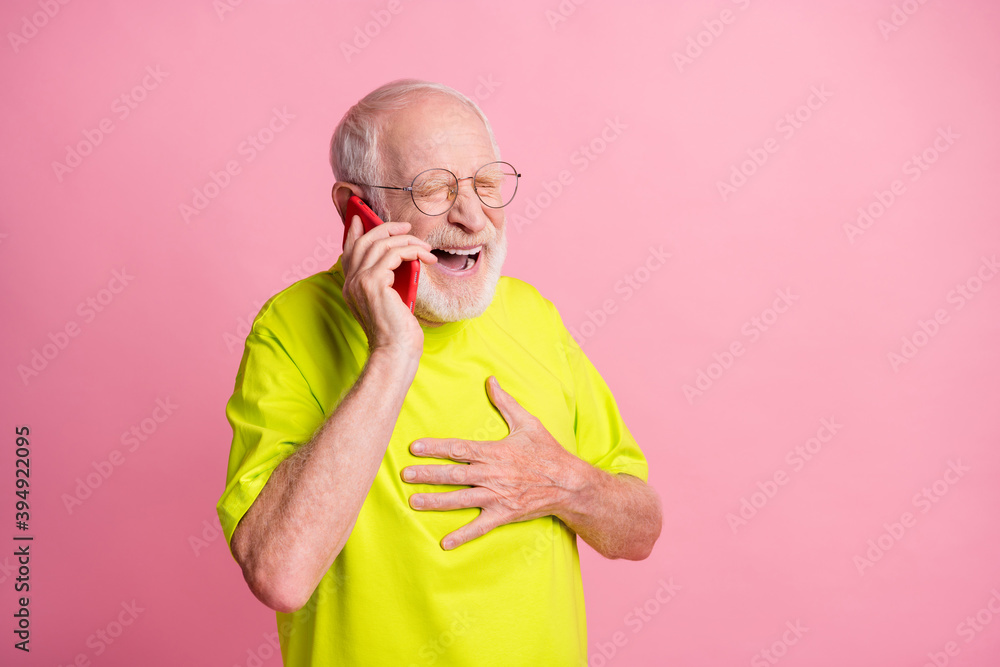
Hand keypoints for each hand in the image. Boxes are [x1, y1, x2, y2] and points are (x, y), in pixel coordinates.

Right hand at [341, 214, 436, 357]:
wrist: (396, 352)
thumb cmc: (397, 332)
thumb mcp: (390, 301)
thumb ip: (387, 281)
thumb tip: (400, 258)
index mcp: (351, 287)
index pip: (349, 251)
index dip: (355, 232)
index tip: (361, 217)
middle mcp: (350, 283)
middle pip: (364, 241)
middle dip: (386, 228)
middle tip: (406, 228)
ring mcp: (359, 282)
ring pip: (381, 244)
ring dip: (407, 241)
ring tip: (424, 246)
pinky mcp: (374, 283)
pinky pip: (394, 254)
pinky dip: (411, 250)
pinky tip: (424, 256)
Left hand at [401, 376, 585, 549]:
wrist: (569, 484)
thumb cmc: (548, 451)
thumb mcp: (528, 422)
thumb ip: (506, 402)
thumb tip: (490, 379)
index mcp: (495, 452)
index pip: (459, 449)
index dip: (436, 448)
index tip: (415, 448)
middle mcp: (493, 475)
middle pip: (453, 475)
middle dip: (427, 475)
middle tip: (404, 474)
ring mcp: (498, 496)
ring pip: (461, 500)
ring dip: (436, 502)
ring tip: (413, 502)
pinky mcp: (504, 514)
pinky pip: (480, 527)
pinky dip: (462, 536)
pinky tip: (444, 543)